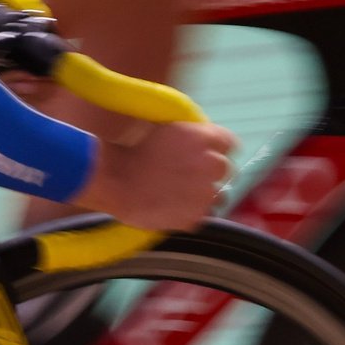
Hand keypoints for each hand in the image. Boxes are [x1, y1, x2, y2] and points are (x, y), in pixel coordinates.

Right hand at [71, 120, 237, 231]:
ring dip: (205, 195)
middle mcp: (211, 164)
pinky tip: (172, 207)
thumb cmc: (133, 151)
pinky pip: (203, 216)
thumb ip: (192, 135)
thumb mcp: (166, 128)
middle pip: (225, 169)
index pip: (230, 143)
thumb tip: (203, 139)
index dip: (217, 149)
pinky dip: (191, 214)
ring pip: (220, 196)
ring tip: (181, 195)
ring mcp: (205, 193)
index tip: (209, 155)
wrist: (114, 180)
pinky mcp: (195, 217)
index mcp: (205, 138)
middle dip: (210, 172)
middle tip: (188, 176)